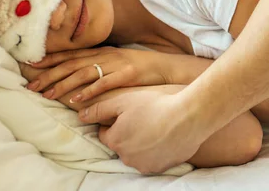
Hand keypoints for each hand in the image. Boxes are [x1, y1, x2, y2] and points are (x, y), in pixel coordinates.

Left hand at [25, 47, 169, 102]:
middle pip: (72, 63)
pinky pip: (105, 82)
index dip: (50, 59)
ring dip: (65, 84)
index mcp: (102, 51)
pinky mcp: (128, 73)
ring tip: (49, 95)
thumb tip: (78, 76)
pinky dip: (89, 91)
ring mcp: (117, 64)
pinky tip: (77, 99)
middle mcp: (106, 55)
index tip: (30, 66)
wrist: (167, 67)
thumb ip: (99, 66)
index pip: (71, 54)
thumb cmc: (141, 68)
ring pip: (84, 72)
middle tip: (32, 86)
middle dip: (50, 74)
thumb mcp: (117, 62)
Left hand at [80, 85, 209, 173]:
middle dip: (129, 134)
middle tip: (145, 118)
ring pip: (138, 154)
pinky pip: (154, 159)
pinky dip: (157, 150)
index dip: (116, 122)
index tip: (129, 114)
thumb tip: (80, 114)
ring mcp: (144, 165)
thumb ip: (99, 109)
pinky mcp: (161, 167)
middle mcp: (126, 157)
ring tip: (157, 127)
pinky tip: (166, 137)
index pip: (106, 134)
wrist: (188, 117)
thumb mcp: (124, 100)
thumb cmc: (155, 105)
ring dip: (142, 143)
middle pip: (122, 145)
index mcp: (115, 140)